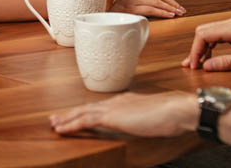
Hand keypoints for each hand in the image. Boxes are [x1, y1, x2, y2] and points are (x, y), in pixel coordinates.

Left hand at [51, 92, 196, 137]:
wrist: (176, 110)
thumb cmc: (171, 115)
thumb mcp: (153, 116)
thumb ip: (142, 118)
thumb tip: (141, 122)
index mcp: (125, 100)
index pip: (99, 106)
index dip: (85, 111)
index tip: (75, 114)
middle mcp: (116, 101)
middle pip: (87, 107)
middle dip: (71, 113)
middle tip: (56, 118)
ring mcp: (113, 107)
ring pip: (82, 113)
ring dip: (66, 118)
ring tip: (54, 124)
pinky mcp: (111, 116)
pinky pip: (85, 121)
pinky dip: (71, 125)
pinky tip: (62, 130)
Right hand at [111, 0, 184, 17]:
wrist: (94, 5)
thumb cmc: (105, 1)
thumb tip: (140, 3)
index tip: (175, 4)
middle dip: (172, 2)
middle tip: (181, 10)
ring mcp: (132, 0)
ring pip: (156, 2)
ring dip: (170, 7)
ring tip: (178, 13)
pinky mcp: (129, 8)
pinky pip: (149, 9)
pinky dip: (161, 12)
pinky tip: (169, 15)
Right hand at [182, 17, 230, 71]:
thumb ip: (227, 62)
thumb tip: (207, 66)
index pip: (204, 34)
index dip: (195, 50)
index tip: (194, 66)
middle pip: (203, 31)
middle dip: (195, 48)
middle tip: (193, 66)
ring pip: (209, 32)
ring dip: (202, 47)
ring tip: (198, 63)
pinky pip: (218, 34)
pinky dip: (211, 45)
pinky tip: (210, 57)